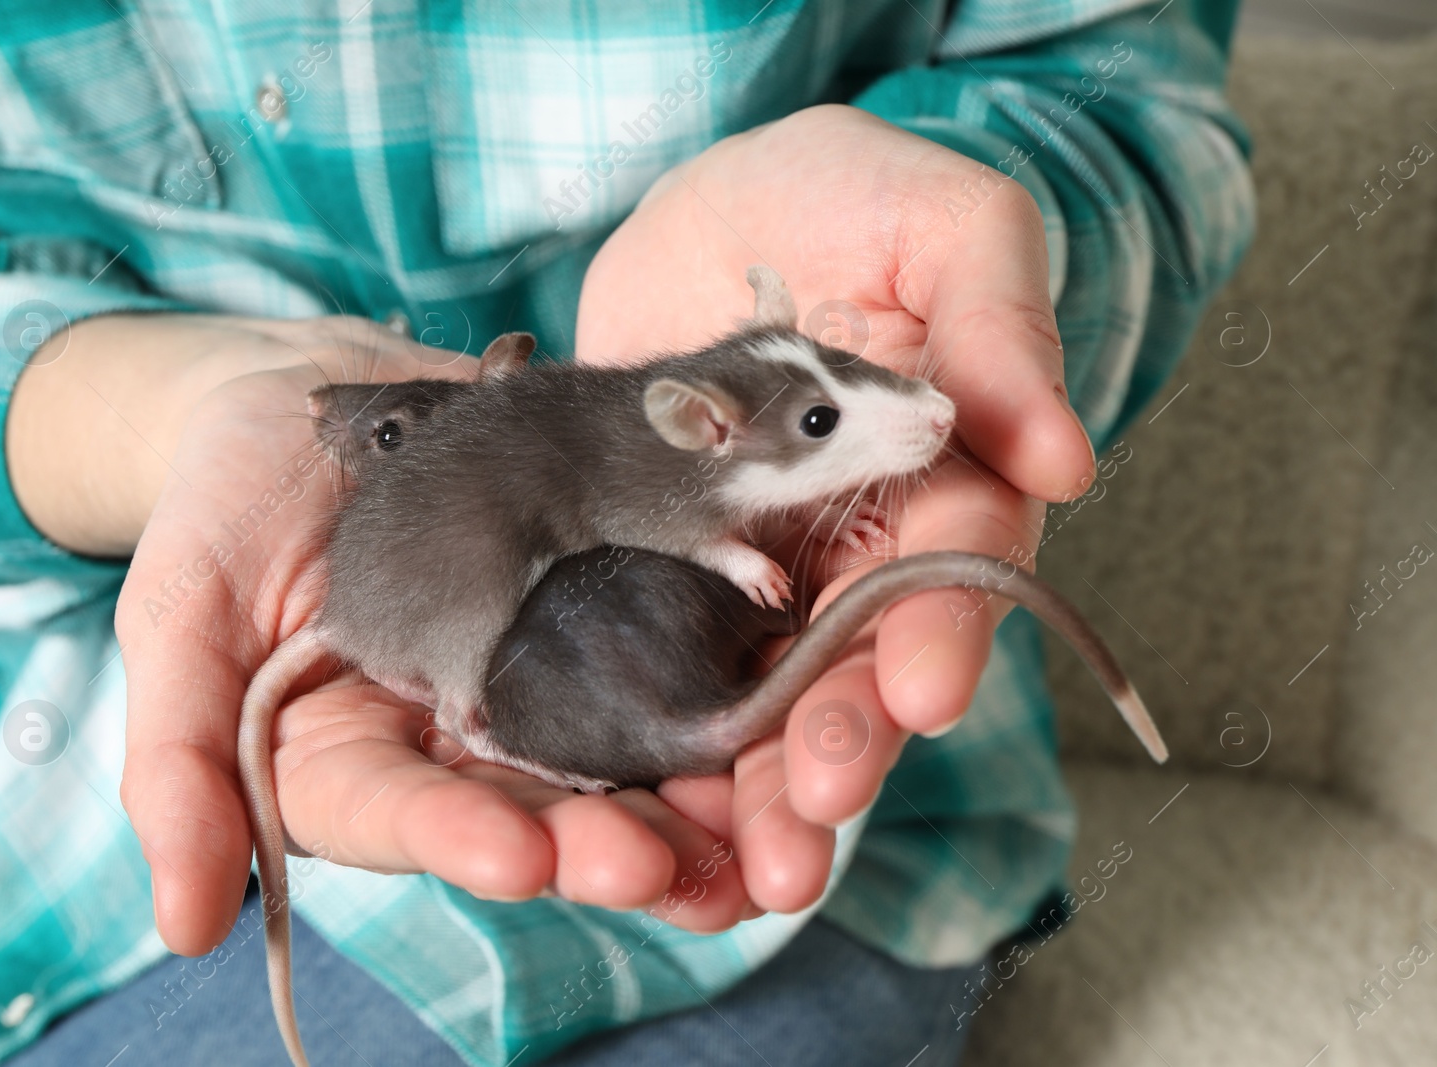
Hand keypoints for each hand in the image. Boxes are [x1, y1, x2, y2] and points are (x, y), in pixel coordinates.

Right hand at [13, 314, 752, 954]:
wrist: (313, 398)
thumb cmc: (222, 502)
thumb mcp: (178, 614)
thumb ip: (178, 761)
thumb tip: (184, 926)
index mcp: (352, 760)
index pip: (402, 818)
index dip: (459, 841)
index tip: (521, 862)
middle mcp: (451, 739)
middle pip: (528, 808)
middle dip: (598, 840)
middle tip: (663, 861)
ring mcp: (530, 674)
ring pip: (608, 752)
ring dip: (678, 795)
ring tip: (744, 824)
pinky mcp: (593, 607)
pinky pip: (657, 648)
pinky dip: (713, 682)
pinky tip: (773, 702)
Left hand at [576, 104, 1094, 913]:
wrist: (724, 202)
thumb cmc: (861, 198)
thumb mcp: (948, 226)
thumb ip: (1004, 330)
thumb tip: (1069, 459)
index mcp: (940, 484)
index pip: (955, 572)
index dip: (944, 636)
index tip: (922, 694)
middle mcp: (854, 552)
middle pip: (856, 669)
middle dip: (840, 751)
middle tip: (809, 824)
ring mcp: (758, 569)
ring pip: (757, 693)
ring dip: (746, 781)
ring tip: (726, 863)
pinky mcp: (662, 569)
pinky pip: (651, 656)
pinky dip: (639, 728)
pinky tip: (616, 796)